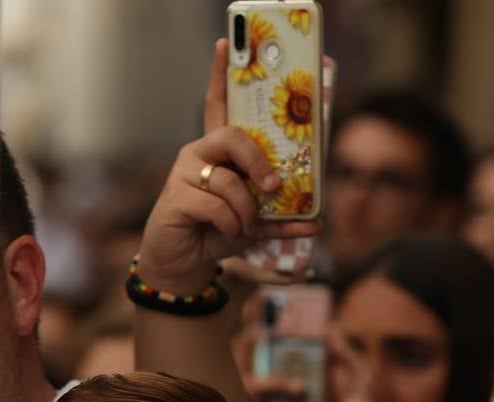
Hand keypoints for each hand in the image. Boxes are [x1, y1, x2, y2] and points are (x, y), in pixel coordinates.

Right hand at [136, 39, 319, 295]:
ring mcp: (183, 173)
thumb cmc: (216, 233)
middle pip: (233, 137)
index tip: (225, 45)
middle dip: (258, 162)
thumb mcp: (255, 224)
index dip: (220, 76)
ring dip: (245, 211)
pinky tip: (222, 234)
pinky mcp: (175, 196)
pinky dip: (230, 225)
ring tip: (241, 227)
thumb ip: (282, 219)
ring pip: (229, 181)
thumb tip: (318, 222)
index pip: (217, 106)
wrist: (183, 264)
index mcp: (217, 153)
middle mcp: (198, 155)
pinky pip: (217, 206)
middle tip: (272, 186)